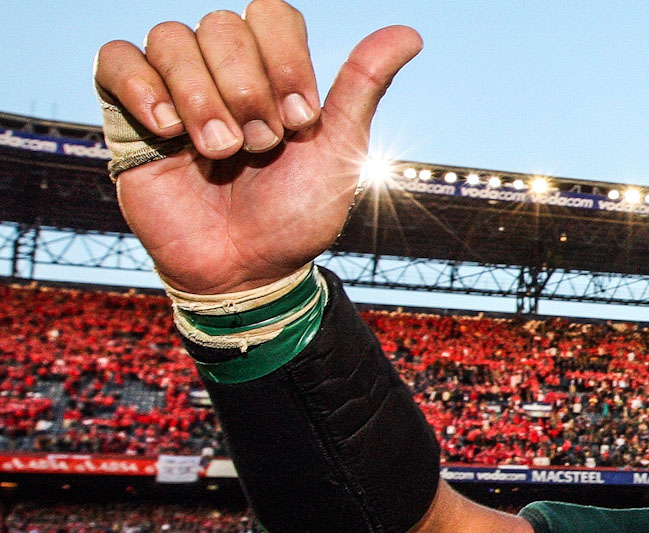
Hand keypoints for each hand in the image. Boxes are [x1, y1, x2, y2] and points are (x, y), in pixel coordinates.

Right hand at [92, 0, 421, 294]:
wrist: (247, 268)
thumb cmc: (295, 213)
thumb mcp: (338, 149)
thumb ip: (363, 86)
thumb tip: (409, 33)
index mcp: (274, 69)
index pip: (271, 14)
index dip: (285, 62)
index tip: (300, 121)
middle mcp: (223, 68)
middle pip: (221, 26)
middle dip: (246, 90)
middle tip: (260, 145)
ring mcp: (174, 87)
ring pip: (171, 38)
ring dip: (201, 96)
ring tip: (220, 150)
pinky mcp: (129, 112)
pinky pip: (115, 59)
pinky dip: (141, 86)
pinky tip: (168, 130)